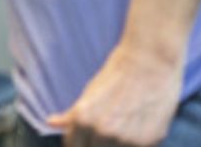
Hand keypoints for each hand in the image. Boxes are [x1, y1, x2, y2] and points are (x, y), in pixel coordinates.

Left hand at [46, 40, 181, 146]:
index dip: (79, 143)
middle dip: (97, 144)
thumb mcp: (88, 93)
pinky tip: (139, 128)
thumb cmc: (116, 75)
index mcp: (82, 120)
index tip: (85, 138)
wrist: (150, 62)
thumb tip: (50, 122)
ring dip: (116, 145)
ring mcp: (125, 140)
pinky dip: (134, 144)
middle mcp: (102, 132)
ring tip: (124, 125)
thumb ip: (70, 116)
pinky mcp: (147, 143)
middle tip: (108, 127)